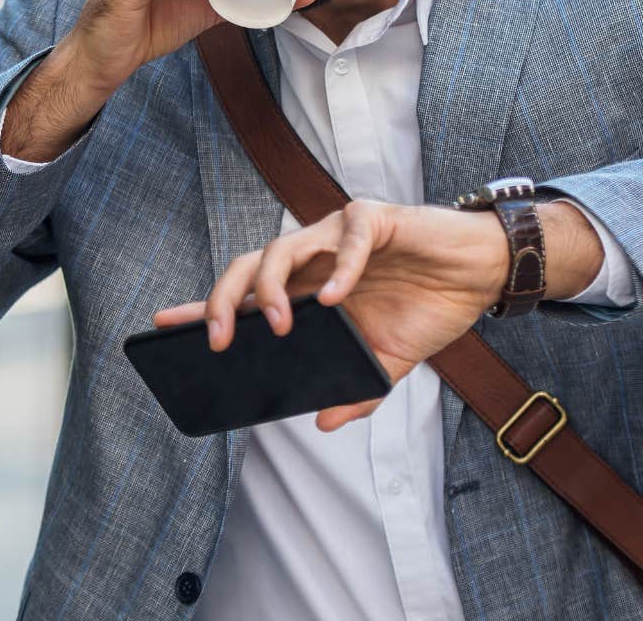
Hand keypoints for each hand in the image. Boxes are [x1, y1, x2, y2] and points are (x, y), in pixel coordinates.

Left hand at [151, 200, 507, 431]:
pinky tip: (335, 297)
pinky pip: (350, 238)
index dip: (203, 307)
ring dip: (272, 286)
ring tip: (278, 324)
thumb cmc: (429, 307)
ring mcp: (339, 235)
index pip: (245, 295)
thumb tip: (325, 423)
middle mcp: (313, 258)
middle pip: (248, 267)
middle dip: (222, 300)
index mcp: (308, 290)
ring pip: (283, 246)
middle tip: (215, 339)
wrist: (480, 275)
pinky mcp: (376, 220)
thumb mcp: (388, 361)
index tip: (162, 326)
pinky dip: (340, 267)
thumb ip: (356, 389)